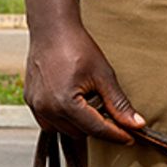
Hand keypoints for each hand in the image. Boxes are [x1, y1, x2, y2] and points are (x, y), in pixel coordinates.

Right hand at [25, 23, 146, 145]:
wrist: (52, 29)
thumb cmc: (77, 47)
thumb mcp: (103, 75)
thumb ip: (118, 104)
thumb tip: (136, 125)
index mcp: (66, 104)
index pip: (96, 129)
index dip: (116, 135)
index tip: (131, 138)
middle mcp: (47, 109)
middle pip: (80, 133)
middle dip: (98, 128)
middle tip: (113, 117)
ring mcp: (36, 106)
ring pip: (64, 131)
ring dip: (79, 125)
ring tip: (92, 107)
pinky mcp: (30, 101)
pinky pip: (49, 122)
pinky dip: (63, 120)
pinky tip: (74, 106)